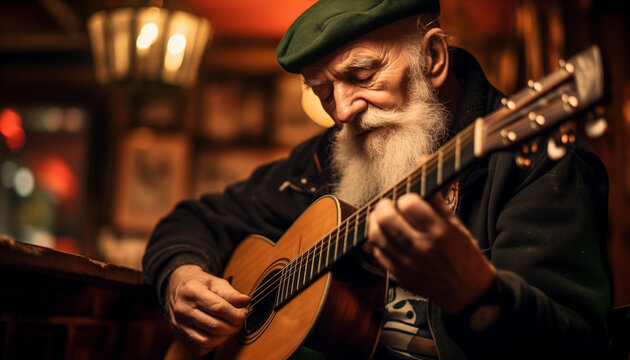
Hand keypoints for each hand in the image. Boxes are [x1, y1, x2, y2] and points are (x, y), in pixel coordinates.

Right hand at [166, 264, 249, 354]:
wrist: (177, 287)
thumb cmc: (200, 284)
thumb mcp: (215, 282)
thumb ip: (231, 293)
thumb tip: (245, 301)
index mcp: (191, 291)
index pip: (217, 307)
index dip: (235, 313)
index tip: (244, 313)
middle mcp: (182, 309)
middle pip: (214, 326)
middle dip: (233, 326)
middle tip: (240, 320)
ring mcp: (179, 324)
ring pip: (207, 340)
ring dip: (224, 336)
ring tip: (230, 326)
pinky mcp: (179, 336)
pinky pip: (200, 347)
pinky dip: (214, 344)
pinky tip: (218, 333)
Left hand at [364, 193, 495, 313]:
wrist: (467, 293)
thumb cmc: (464, 258)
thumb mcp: (457, 226)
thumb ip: (437, 203)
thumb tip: (425, 177)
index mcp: (439, 232)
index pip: (409, 204)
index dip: (406, 197)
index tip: (408, 199)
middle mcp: (421, 247)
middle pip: (386, 218)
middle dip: (384, 205)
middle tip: (389, 204)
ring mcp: (407, 262)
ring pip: (376, 235)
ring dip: (375, 221)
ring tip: (382, 218)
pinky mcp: (398, 274)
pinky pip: (378, 253)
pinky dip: (378, 241)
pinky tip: (386, 236)